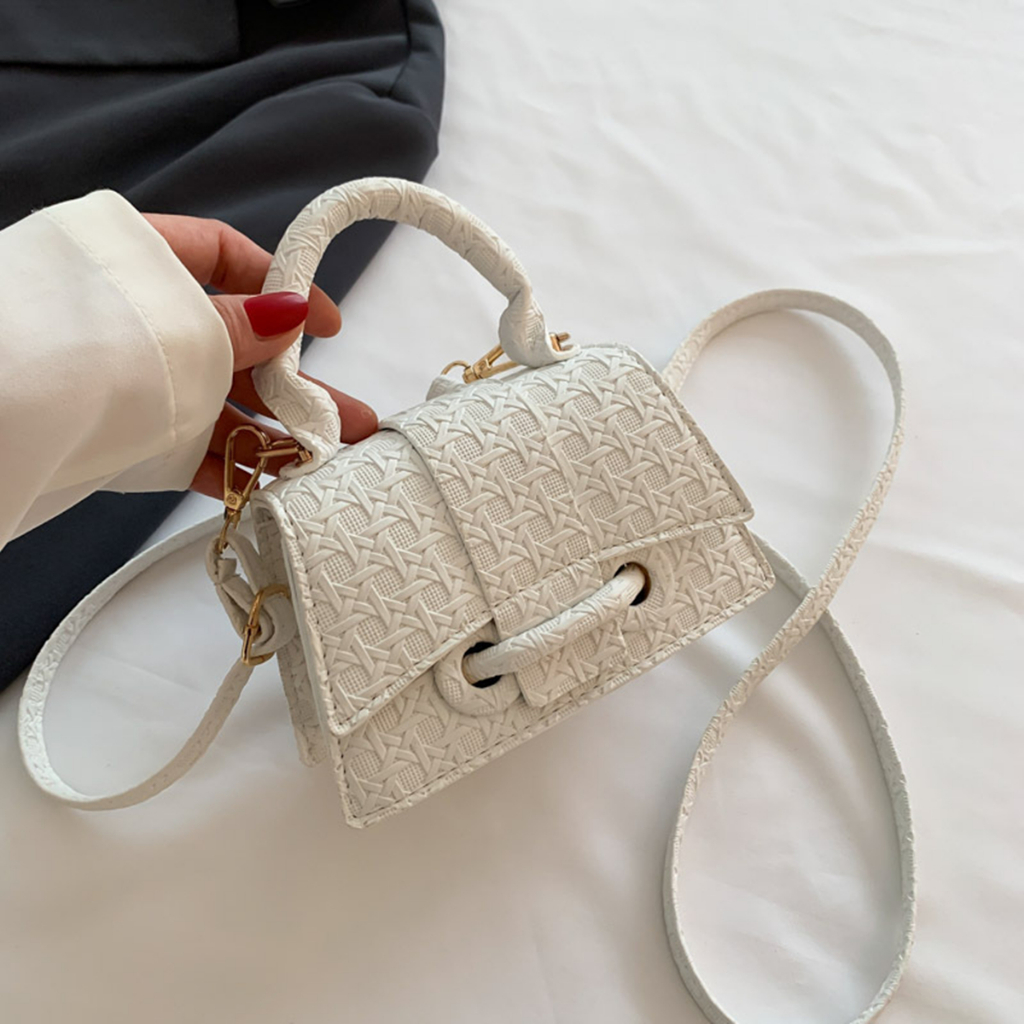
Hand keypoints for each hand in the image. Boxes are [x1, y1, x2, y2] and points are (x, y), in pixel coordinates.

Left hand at [142, 213, 377, 498]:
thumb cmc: (80, 339)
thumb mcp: (179, 323)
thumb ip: (238, 325)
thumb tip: (293, 313)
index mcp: (146, 258)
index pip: (229, 259)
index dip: (286, 291)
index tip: (328, 327)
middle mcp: (145, 317)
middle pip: (237, 346)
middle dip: (298, 385)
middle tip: (349, 418)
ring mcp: (137, 378)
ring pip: (220, 403)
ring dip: (273, 433)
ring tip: (324, 461)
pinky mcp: (126, 432)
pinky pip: (191, 444)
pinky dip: (230, 463)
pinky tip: (271, 482)